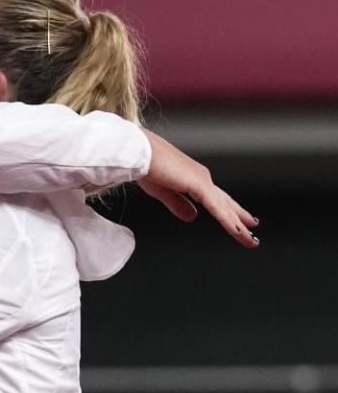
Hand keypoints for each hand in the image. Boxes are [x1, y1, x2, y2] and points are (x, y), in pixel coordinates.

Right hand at [139, 129, 258, 247]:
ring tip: (249, 240)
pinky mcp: (199, 185)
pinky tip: (236, 231)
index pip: (215, 199)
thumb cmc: (146, 166)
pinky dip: (227, 220)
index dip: (228, 212)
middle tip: (252, 232)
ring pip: (224, 207)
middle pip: (225, 203)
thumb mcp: (163, 192)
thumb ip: (178, 205)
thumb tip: (191, 217)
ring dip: (237, 224)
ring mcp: (202, 181)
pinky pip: (217, 207)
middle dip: (239, 218)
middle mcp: (201, 178)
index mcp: (193, 178)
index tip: (240, 222)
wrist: (140, 153)